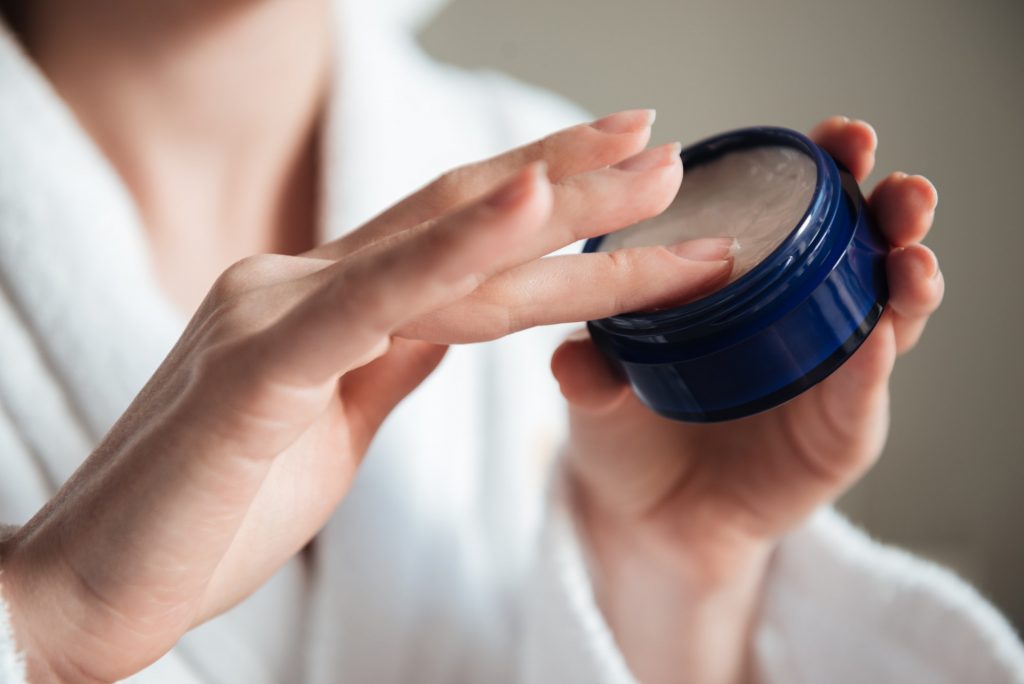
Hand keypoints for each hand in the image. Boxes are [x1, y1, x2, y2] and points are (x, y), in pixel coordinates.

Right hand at [0, 110, 734, 682]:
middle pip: (459, 218)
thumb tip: (451, 319)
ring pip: (442, 252)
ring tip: (650, 171)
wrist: (88, 584)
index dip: (539, 200)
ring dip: (558, 210)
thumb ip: (387, 356)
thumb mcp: (328, 422)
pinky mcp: (257, 371)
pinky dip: (458, 250)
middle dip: (573, 182)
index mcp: (316, 303)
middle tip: (665, 146)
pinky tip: (531, 207)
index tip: (622, 178)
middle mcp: (298, 286)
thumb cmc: (207, 509)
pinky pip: (375, 302)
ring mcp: (275, 316)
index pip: (448, 235)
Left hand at [551, 116, 942, 683]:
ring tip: (908, 252)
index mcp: (745, 282)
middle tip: (893, 185)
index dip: (822, 169)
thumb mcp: (596, 391)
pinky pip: (863, 395)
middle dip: (887, 209)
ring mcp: (826, 373)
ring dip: (905, 276)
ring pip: (885, 313)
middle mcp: (797, 317)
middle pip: (859, 248)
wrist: (645, 519)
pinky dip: (873, 364)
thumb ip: (589, 369)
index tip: (835, 137)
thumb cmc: (625, 431)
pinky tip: (877, 337)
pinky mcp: (838, 435)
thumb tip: (571, 357)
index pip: (794, 209)